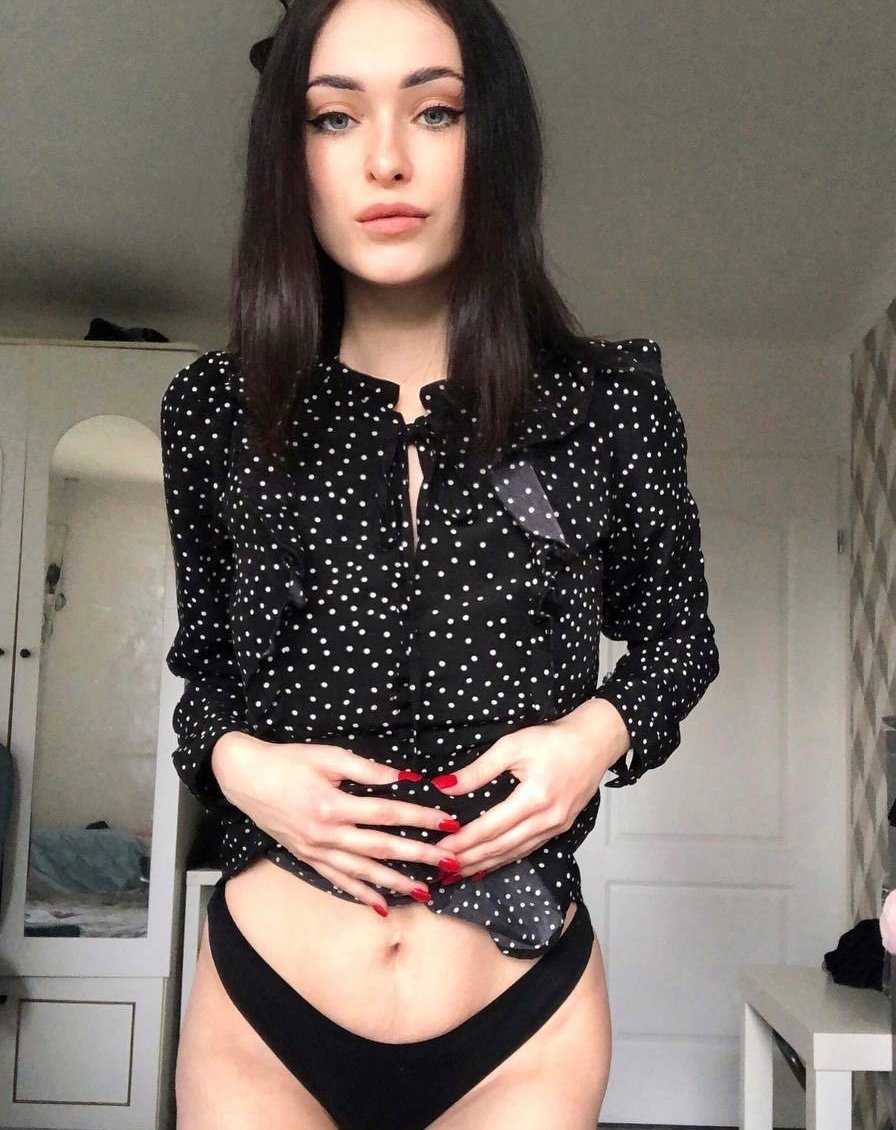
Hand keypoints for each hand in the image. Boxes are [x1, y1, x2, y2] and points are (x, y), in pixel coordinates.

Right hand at [211, 733, 462, 914]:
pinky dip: (360, 894)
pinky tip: (381, 906)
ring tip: (426, 892)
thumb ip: (367, 769)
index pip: (387, 813)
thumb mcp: (328, 756)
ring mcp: (315, 850)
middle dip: (419, 856)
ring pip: (363, 871)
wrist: (244, 777)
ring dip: (396, 882)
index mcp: (332, 805)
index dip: (419, 817)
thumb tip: (404, 778)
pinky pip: (338, 881)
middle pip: (381, 847)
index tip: (447, 822)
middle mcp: (325, 834)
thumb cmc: (287, 761)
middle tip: (451, 862)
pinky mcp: (307, 858)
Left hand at [432, 702, 629, 877]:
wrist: (595, 741)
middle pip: (501, 846)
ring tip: (460, 872)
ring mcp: (556, 826)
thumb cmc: (555, 739)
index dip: (464, 841)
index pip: (491, 827)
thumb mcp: (512, 746)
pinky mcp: (561, 827)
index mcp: (535, 798)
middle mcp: (547, 819)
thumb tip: (446, 787)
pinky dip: (506, 858)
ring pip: (515, 852)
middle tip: (444, 868)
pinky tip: (491, 863)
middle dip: (470, 859)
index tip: (440, 849)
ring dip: (486, 864)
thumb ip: (479, 770)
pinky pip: (529, 848)